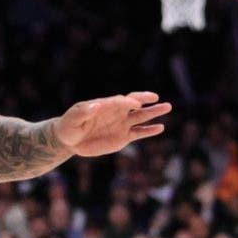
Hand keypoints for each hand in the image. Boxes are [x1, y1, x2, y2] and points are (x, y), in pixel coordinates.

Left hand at [53, 92, 170, 157]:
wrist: (70, 140)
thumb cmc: (69, 125)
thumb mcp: (72, 118)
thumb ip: (82, 112)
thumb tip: (95, 106)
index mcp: (106, 105)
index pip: (120, 101)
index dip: (128, 101)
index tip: (135, 104)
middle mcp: (117, 112)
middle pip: (135, 103)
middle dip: (146, 99)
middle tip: (157, 97)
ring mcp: (121, 124)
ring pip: (141, 117)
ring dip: (154, 112)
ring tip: (168, 107)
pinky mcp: (123, 137)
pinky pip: (139, 133)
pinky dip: (149, 131)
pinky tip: (160, 128)